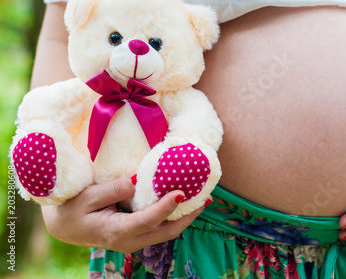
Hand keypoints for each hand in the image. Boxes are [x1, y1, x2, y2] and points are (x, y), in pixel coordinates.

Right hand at [41, 176, 208, 252]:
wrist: (63, 226)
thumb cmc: (72, 209)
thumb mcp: (88, 196)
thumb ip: (114, 189)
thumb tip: (138, 180)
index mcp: (116, 232)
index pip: (148, 221)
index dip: (166, 207)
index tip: (181, 192)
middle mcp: (130, 242)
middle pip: (167, 232)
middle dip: (189, 216)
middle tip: (206, 198)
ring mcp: (134, 242)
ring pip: (167, 233)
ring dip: (185, 217)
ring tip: (202, 199)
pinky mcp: (136, 236)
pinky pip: (160, 229)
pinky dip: (174, 217)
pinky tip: (183, 203)